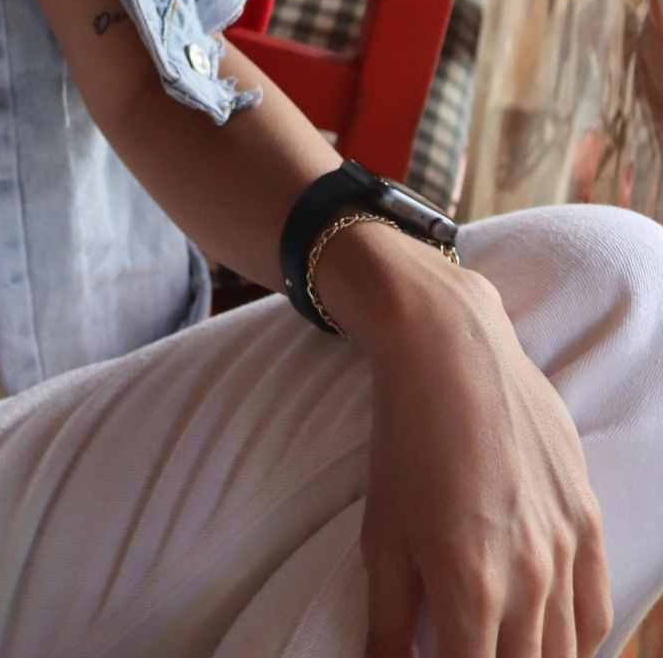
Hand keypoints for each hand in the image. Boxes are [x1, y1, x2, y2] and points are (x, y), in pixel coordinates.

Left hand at [327, 231, 611, 657]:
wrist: (449, 350)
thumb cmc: (404, 440)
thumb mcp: (380, 536)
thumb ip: (388, 623)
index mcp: (470, 588)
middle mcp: (529, 578)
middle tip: (464, 645)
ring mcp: (566, 549)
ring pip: (564, 651)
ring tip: (499, 644)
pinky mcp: (587, 518)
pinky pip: (596, 611)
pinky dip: (576, 639)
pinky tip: (548, 637)